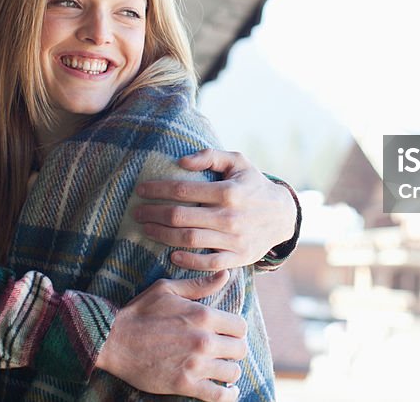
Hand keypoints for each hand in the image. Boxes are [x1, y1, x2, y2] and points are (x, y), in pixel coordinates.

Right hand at [96, 270, 245, 401]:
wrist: (113, 340)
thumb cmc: (139, 312)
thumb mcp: (168, 290)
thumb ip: (199, 284)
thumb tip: (225, 275)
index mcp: (203, 316)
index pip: (240, 326)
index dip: (236, 330)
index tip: (228, 333)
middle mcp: (204, 341)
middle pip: (240, 349)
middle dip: (234, 350)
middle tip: (225, 351)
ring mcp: (195, 365)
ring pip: (232, 373)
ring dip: (229, 371)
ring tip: (222, 369)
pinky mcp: (184, 385)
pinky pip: (218, 396)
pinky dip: (227, 395)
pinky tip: (228, 391)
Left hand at [133, 149, 296, 270]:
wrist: (283, 215)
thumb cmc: (253, 185)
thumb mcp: (238, 162)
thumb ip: (210, 156)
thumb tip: (181, 161)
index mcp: (229, 191)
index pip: (183, 190)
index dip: (158, 189)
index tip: (141, 189)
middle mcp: (230, 216)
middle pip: (180, 217)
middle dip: (153, 214)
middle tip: (137, 212)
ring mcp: (234, 239)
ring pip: (189, 240)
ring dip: (162, 235)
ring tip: (146, 229)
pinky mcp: (238, 257)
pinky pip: (207, 263)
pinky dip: (187, 260)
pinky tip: (171, 253)